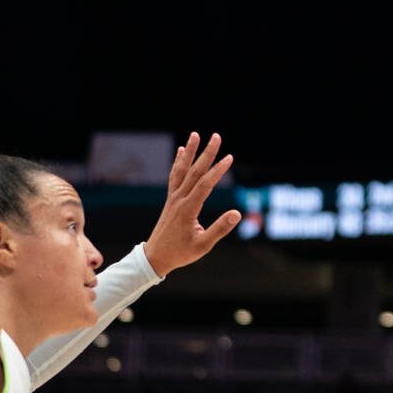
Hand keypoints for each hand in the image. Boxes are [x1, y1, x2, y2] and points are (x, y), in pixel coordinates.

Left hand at [142, 133, 241, 275]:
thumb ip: (220, 228)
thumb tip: (237, 213)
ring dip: (189, 152)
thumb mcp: (203, 245)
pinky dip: (178, 163)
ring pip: (181, 170)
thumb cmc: (180, 253)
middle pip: (194, 172)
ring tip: (195, 135)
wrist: (155, 257)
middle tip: (216, 136)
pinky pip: (174, 177)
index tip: (229, 157)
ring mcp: (173, 198)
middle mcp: (179, 200)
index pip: (205, 185)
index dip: (218, 170)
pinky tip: (181, 151)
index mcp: (188, 209)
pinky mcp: (171, 200)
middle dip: (206, 153)